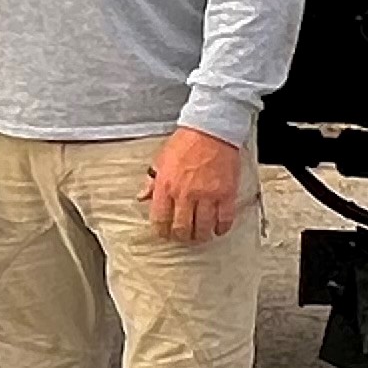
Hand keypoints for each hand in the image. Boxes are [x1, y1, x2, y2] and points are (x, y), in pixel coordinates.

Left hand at [143, 126, 245, 242]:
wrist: (211, 130)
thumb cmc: (186, 142)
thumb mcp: (161, 159)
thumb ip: (151, 181)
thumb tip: (141, 197)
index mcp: (166, 186)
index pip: (160, 219)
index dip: (162, 231)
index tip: (164, 234)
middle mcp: (185, 194)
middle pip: (181, 228)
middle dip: (181, 237)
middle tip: (183, 237)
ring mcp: (206, 195)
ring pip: (202, 227)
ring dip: (200, 236)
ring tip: (200, 236)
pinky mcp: (226, 194)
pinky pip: (224, 219)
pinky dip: (221, 228)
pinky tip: (218, 229)